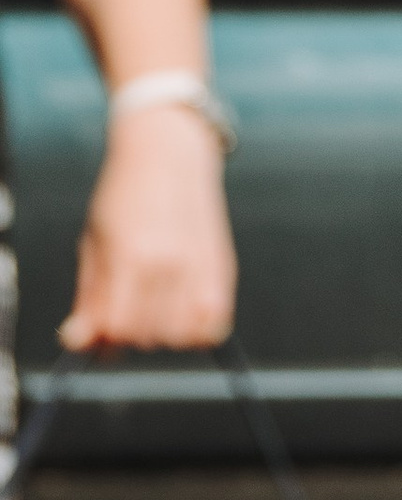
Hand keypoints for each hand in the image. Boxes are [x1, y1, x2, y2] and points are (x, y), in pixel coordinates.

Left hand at [61, 106, 235, 350]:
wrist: (168, 155)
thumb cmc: (123, 198)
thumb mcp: (94, 242)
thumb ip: (90, 295)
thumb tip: (80, 343)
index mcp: (130, 255)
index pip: (119, 326)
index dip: (106, 335)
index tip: (102, 325)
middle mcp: (169, 265)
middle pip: (150, 337)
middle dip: (134, 336)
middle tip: (128, 314)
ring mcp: (200, 268)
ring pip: (185, 339)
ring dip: (166, 336)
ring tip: (156, 314)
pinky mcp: (222, 269)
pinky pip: (215, 327)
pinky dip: (198, 333)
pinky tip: (183, 314)